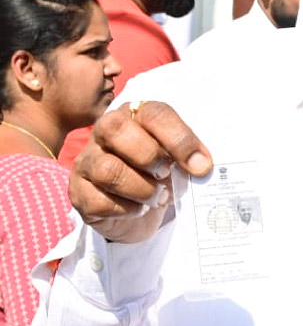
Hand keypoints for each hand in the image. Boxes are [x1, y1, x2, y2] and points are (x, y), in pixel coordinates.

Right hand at [69, 101, 211, 243]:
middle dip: (149, 156)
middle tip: (166, 174)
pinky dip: (126, 209)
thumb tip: (201, 165)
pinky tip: (138, 209)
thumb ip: (191, 156)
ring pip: (107, 169)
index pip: (154, 113)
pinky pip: (98, 201)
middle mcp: (104, 132)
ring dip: (142, 189)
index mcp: (135, 116)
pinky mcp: (78, 192)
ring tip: (158, 197)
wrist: (143, 212)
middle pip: (114, 129)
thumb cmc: (163, 176)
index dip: (180, 139)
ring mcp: (86, 162)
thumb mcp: (180, 161)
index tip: (201, 165)